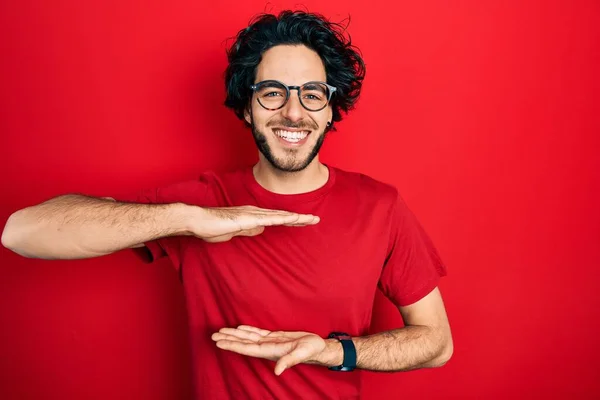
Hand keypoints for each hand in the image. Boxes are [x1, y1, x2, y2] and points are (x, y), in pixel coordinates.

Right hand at [191, 206, 318, 242]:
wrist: (197, 221)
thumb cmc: (212, 227)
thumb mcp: (235, 232)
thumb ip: (248, 230)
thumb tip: (261, 230)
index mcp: (252, 216)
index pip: (276, 219)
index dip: (291, 220)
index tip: (305, 222)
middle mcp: (255, 212)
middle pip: (282, 215)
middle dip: (300, 218)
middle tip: (316, 219)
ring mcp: (252, 214)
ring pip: (279, 216)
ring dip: (296, 218)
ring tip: (311, 219)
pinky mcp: (247, 218)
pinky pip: (269, 219)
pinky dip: (283, 219)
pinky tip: (294, 219)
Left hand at [211, 325, 335, 374]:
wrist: (319, 347)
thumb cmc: (311, 350)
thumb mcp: (302, 354)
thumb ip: (289, 361)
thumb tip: (277, 371)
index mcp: (270, 351)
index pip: (247, 348)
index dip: (232, 345)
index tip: (219, 342)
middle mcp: (267, 347)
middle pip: (243, 343)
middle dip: (228, 339)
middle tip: (213, 335)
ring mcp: (270, 342)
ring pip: (248, 337)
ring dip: (235, 334)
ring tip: (221, 331)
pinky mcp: (275, 337)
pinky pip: (257, 333)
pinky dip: (247, 330)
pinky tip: (240, 327)